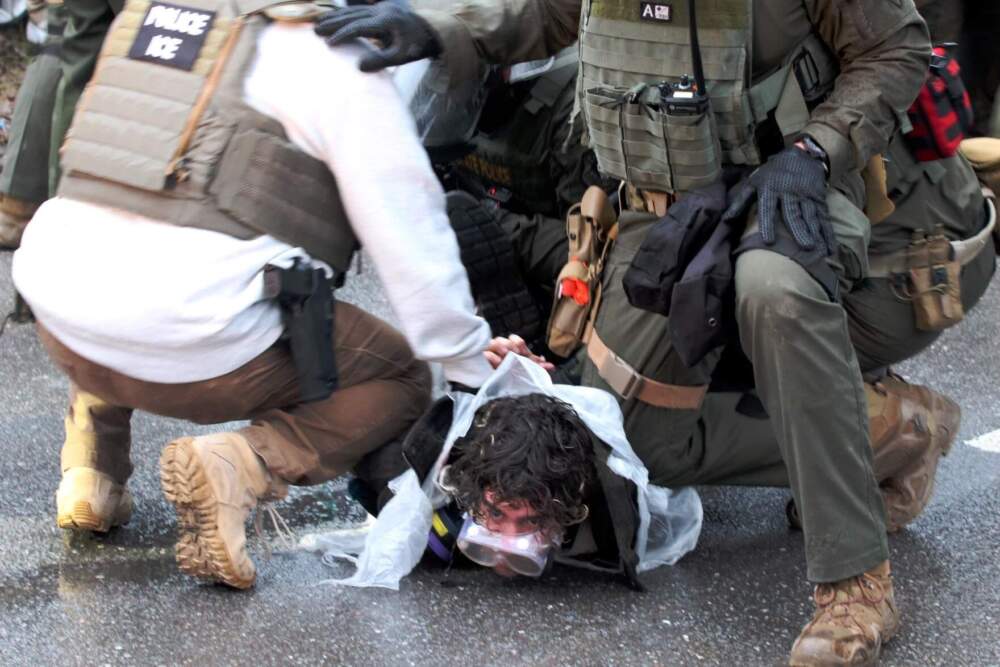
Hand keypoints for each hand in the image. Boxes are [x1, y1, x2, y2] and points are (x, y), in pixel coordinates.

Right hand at [314, 0, 441, 72]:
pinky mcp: (378, 7)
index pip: (360, 26)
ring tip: (317, 25)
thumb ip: (382, 61)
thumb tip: (359, 66)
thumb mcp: (401, 56)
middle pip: (352, 15)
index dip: (344, 34)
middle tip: (315, 32)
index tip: (330, 44)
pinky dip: (342, 14)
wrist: (427, 30)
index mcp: (387, 21)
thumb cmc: (414, 46)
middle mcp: (382, 10)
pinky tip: (330, 19)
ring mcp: (379, 7)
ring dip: (334, 17)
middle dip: (333, 23)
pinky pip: (356, 9)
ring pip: (352, 10)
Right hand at [484, 335, 554, 372]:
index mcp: (511, 350)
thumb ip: (537, 367)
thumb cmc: (512, 376)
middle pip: (503, 340)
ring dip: (500, 347)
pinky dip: (490, 356)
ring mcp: (490, 354)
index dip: (518, 343)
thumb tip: (552, 366)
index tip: (522, 352)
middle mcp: (499, 350)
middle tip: (514, 353)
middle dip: (509, 345)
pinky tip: (496, 361)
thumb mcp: (525, 370)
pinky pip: (484, 354)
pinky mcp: (482, 361)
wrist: (497, 388)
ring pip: (492, 343)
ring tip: (505, 356)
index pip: (514, 341)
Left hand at [722, 145, 834, 254]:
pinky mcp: (819, 200)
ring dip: (817, 234)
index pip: (768, 208)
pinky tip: (831, 249)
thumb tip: (725, 221)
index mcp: (771, 190)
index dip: (768, 224)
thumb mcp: (754, 183)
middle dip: (800, 231)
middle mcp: (790, 193)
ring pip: (812, 217)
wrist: (801, 155)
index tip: (769, 241)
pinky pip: (824, 218)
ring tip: (820, 252)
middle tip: (805, 247)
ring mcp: (807, 196)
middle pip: (794, 214)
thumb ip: (740, 202)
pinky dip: (829, 234)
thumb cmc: (772, 174)